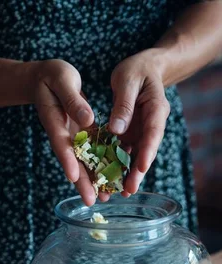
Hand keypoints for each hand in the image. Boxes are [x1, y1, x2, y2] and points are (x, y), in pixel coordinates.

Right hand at [33, 59, 98, 205]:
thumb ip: (73, 100)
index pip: (61, 144)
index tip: (73, 177)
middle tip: (91, 201)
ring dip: (92, 180)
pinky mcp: (82, 133)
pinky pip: (92, 152)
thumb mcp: (63, 80)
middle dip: (82, 182)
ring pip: (83, 161)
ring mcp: (73, 136)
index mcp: (55, 121)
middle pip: (72, 161)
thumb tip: (87, 119)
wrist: (46, 78)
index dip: (68, 161)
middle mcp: (63, 134)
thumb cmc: (52, 75)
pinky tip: (111, 178)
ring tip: (104, 198)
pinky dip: (100, 165)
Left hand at [109, 50, 169, 196]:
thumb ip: (123, 104)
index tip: (141, 166)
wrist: (145, 69)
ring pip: (136, 155)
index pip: (153, 132)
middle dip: (137, 171)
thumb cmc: (137, 70)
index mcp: (155, 108)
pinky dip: (118, 165)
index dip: (147, 150)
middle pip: (146, 150)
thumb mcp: (127, 79)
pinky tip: (109, 180)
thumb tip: (116, 129)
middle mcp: (151, 124)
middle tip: (129, 190)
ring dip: (128, 174)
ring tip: (119, 193)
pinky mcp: (132, 134)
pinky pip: (125, 152)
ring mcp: (141, 131)